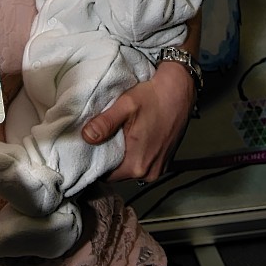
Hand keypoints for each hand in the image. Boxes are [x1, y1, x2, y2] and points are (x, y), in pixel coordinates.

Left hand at [81, 61, 195, 181]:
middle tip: (101, 138)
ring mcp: (159, 168)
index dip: (95, 161)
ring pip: (130, 168)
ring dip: (122, 155)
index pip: (106, 175)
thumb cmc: (154, 96)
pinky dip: (135, 153)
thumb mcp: (125, 106)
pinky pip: (142, 163)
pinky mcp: (165, 161)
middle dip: (108, 158)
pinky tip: (131, 137)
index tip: (89, 148)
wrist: (179, 90)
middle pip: (118, 173)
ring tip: (116, 135)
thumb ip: (104, 123)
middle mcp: (150, 172)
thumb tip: (87, 136)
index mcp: (137, 163)